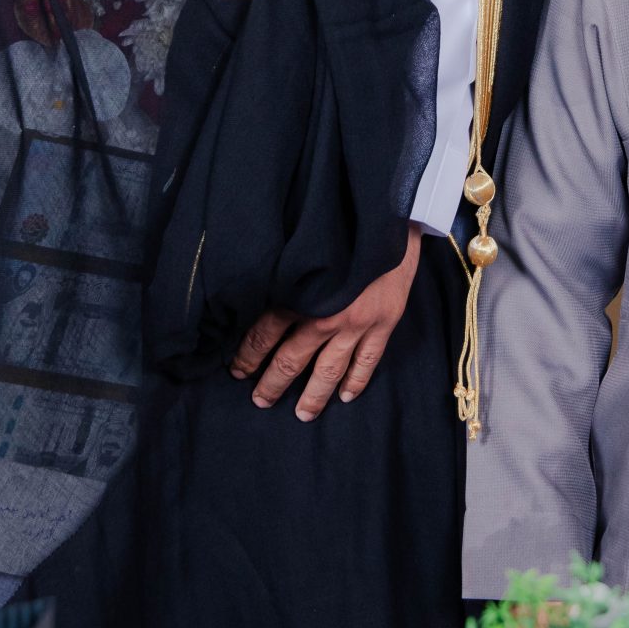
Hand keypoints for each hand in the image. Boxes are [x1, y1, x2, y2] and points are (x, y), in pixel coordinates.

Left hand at [231, 228, 423, 420]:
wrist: (392, 213)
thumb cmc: (342, 224)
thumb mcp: (304, 245)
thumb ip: (285, 273)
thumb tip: (257, 292)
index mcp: (301, 293)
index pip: (265, 334)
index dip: (248, 355)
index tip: (237, 370)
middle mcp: (325, 314)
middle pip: (292, 358)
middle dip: (273, 383)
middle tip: (259, 400)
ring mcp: (357, 323)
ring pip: (329, 369)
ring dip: (313, 395)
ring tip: (301, 414)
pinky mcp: (385, 322)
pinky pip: (368, 361)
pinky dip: (356, 381)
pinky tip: (345, 396)